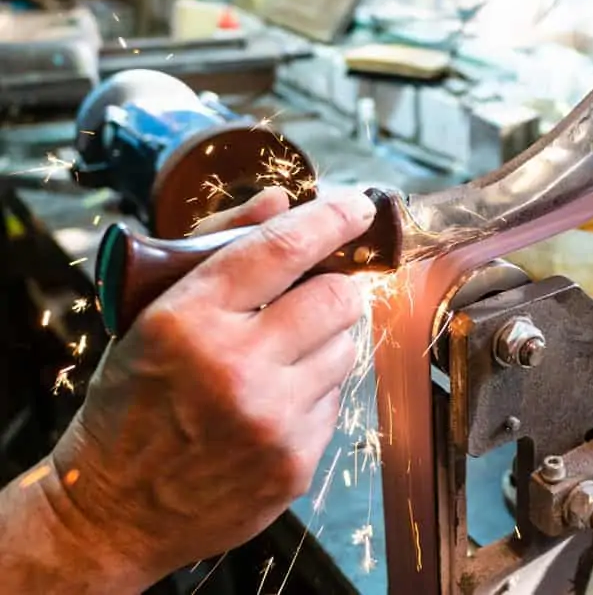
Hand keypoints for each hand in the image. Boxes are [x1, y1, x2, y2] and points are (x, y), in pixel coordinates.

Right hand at [48, 187, 374, 587]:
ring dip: (326, 340)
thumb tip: (281, 200)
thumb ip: (217, 246)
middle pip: (338, 297)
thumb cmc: (130, 403)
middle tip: (314, 294)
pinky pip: (337, 400)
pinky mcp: (295, 462)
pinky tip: (275, 401)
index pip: (282, 248)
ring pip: (348, 348)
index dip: (331, 218)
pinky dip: (316, 391)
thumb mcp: (149, 314)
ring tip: (281, 355)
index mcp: (188, 319)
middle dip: (335, 286)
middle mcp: (235, 367)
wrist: (113, 513)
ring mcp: (271, 419)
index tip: (358, 207)